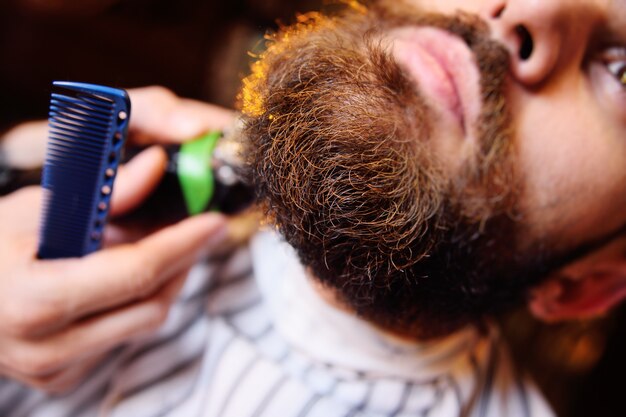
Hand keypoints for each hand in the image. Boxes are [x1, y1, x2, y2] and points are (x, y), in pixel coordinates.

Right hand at [0, 87, 234, 391]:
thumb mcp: (34, 209)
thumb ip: (103, 194)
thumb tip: (156, 164)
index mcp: (36, 299)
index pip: (135, 273)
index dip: (182, 244)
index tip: (214, 221)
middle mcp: (46, 346)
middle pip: (150, 304)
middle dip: (183, 262)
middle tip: (197, 230)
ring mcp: (54, 368)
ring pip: (144, 322)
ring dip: (166, 282)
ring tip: (164, 247)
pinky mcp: (61, 377)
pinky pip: (123, 337)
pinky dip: (139, 304)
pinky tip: (129, 278)